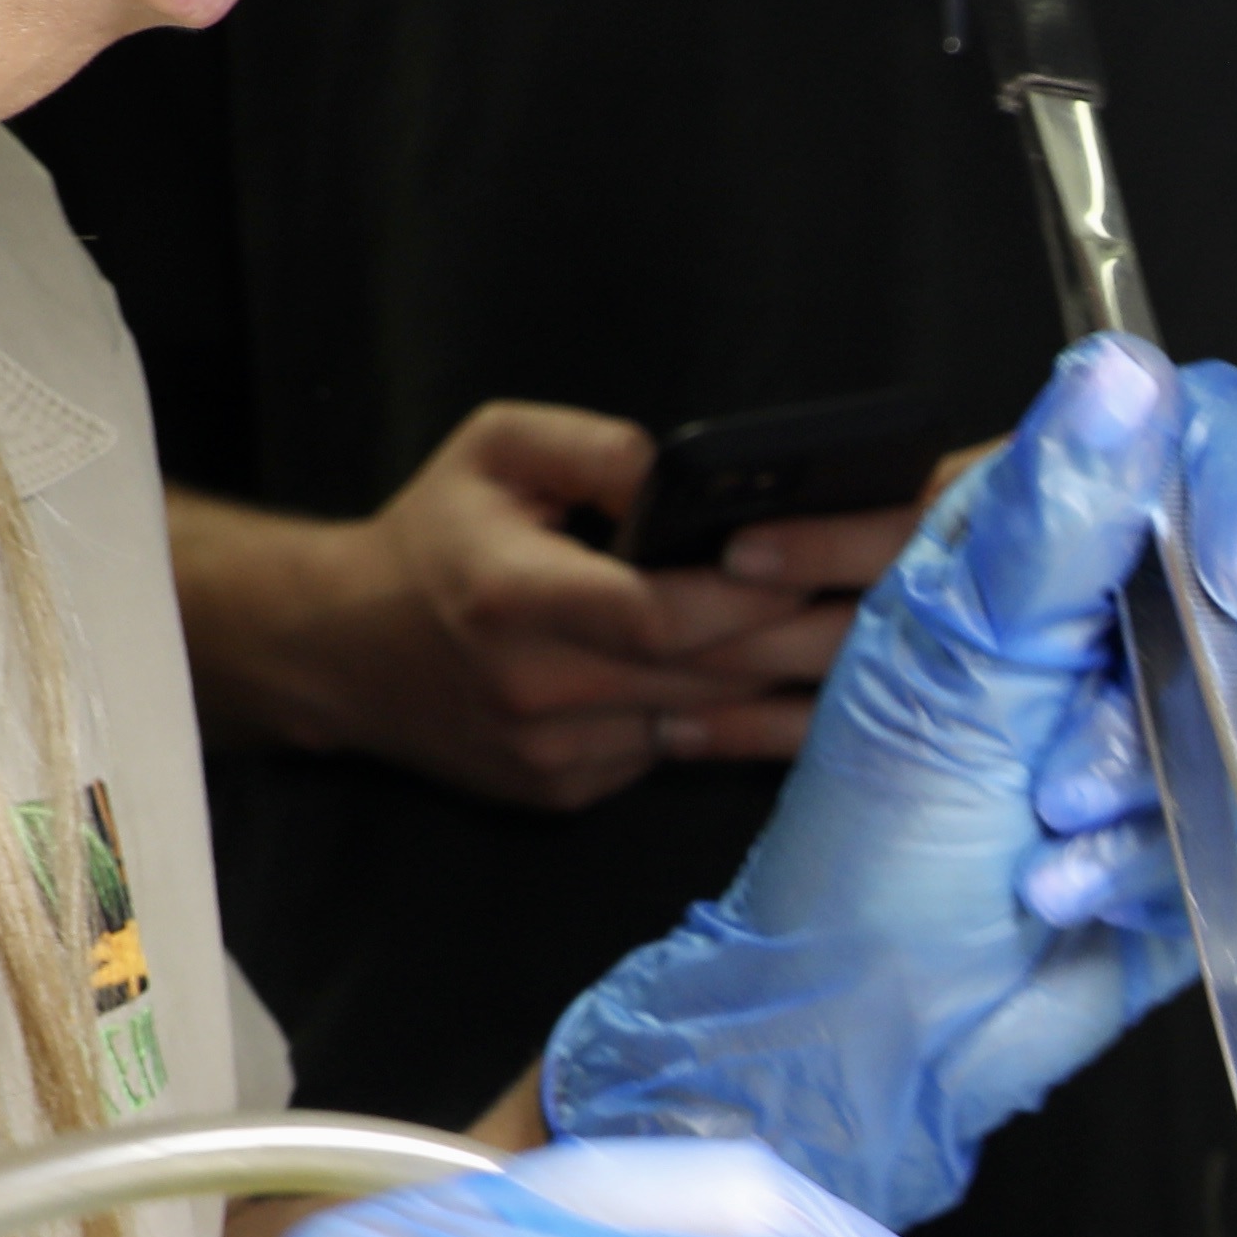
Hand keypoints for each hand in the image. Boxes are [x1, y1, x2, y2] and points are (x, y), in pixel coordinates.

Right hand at [166, 407, 853, 809]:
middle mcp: (534, 689)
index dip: (744, 592)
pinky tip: (798, 692)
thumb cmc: (435, 536)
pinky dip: (733, 723)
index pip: (657, 613)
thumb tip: (686, 470)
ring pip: (704, 725)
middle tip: (894, 604)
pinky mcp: (566, 790)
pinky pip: (672, 754)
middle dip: (805, 639)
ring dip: (791, 689)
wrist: (342, 650)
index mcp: (513, 599)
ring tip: (881, 653)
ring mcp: (552, 754)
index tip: (815, 559)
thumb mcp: (496, 448)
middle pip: (704, 676)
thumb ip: (594, 447)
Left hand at [537, 335, 1236, 1230]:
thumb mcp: (950, 656)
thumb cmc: (870, 837)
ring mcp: (1182, 725)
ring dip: (1163, 791)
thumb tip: (1125, 379)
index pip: (1210, 446)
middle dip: (1187, 686)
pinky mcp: (1217, 830)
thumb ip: (1053, 517)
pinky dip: (1173, 866)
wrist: (874, 1019)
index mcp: (1061, 537)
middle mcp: (1132, 618)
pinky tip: (1076, 888)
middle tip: (1081, 757)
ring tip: (1049, 826)